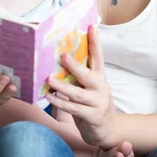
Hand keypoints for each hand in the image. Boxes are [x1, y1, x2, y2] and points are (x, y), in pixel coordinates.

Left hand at [46, 26, 117, 148]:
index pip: (98, 57)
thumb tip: (58, 62)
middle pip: (87, 74)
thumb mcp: (89, 89)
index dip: (95, 42)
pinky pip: (73, 109)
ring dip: (62, 86)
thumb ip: (78, 78)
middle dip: (75, 65)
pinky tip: (50, 97)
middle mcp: (101, 88)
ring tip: (49, 80)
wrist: (108, 130)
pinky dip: (61, 103)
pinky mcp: (92, 116)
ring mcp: (98, 103)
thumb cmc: (93, 105)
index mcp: (100, 78)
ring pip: (77, 93)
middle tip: (63, 55)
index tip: (92, 26)